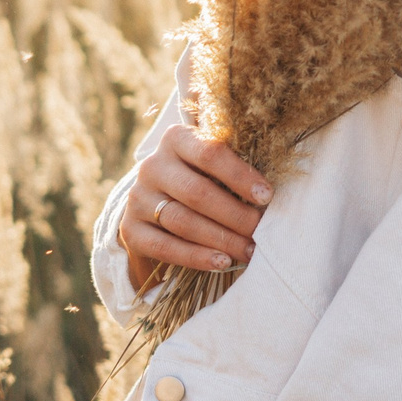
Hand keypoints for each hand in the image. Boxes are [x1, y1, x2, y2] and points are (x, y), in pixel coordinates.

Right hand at [121, 113, 273, 295]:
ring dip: (221, 239)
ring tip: (248, 251)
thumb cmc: (200, 178)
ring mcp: (137, 198)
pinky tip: (221, 262)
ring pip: (182, 221)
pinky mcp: (130, 229)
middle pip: (197, 192)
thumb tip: (271, 194)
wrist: (155, 204)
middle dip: (235, 215)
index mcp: (175, 139)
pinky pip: (164, 247)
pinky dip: (196, 257)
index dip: (240, 175)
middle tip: (261, 232)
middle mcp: (152, 165)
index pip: (209, 152)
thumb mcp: (212, 164)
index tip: (267, 197)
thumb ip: (235, 165)